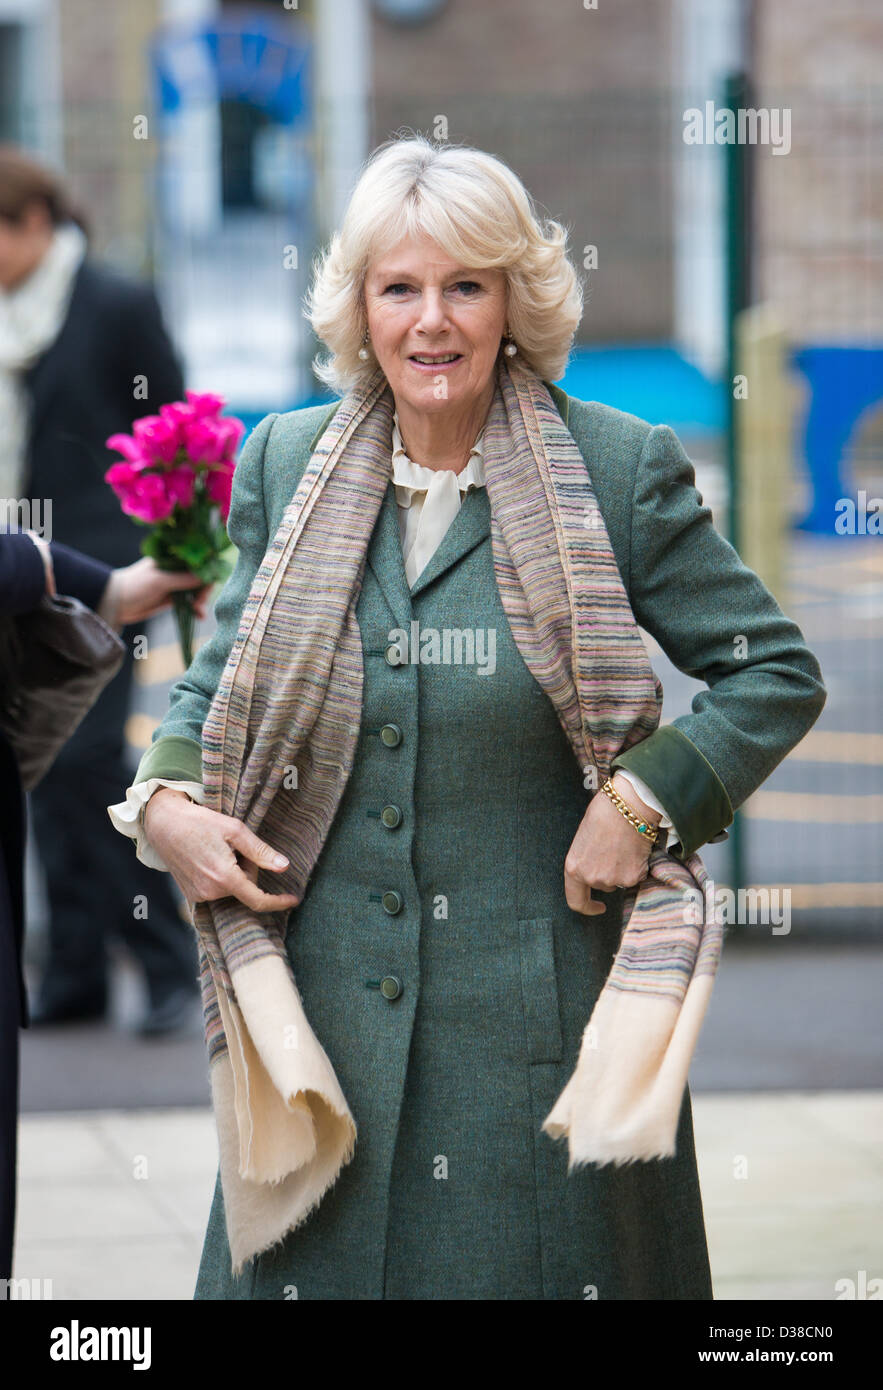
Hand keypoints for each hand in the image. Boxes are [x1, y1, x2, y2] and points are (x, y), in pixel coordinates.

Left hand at [99, 557, 210, 626]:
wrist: (115, 603)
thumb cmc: (135, 586)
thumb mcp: (160, 581)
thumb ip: (183, 579)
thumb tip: (208, 577)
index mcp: (171, 557)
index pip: (197, 561)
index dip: (207, 571)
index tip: (209, 585)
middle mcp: (175, 568)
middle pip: (200, 576)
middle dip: (204, 590)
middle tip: (200, 602)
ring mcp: (174, 583)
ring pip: (196, 590)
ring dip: (201, 600)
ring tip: (199, 612)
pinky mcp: (172, 597)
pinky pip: (189, 601)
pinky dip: (196, 608)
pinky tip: (199, 616)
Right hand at [143, 788, 301, 912]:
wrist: (164, 824)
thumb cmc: (201, 822)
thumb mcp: (235, 830)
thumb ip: (260, 851)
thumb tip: (284, 867)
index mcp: (224, 877)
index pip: (257, 899)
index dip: (278, 901)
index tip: (294, 899)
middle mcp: (210, 891)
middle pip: (245, 886)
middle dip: (247, 869)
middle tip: (233, 847)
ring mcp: (198, 896)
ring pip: (232, 888)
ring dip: (232, 873)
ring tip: (216, 850)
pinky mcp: (191, 896)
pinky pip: (217, 889)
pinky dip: (220, 877)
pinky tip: (207, 858)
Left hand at [563, 773, 660, 915]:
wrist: (628, 806)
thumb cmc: (604, 814)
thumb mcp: (584, 839)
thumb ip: (586, 859)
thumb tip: (596, 866)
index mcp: (574, 868)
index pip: (576, 901)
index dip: (587, 907)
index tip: (598, 907)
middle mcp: (592, 878)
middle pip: (603, 886)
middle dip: (609, 873)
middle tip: (614, 849)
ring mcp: (613, 880)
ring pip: (620, 881)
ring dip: (623, 869)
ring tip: (623, 845)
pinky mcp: (633, 877)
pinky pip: (637, 876)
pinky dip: (638, 866)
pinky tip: (635, 847)